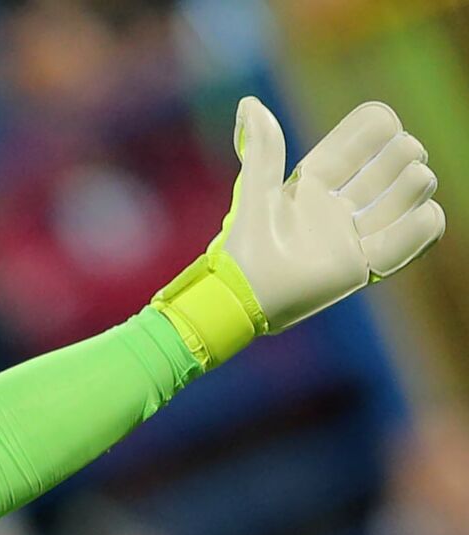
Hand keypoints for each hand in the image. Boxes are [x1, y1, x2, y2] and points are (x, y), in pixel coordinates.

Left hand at [218, 96, 444, 331]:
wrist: (246, 297)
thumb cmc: (244, 246)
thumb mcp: (257, 190)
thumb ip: (262, 147)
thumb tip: (249, 103)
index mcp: (314, 183)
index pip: (359, 141)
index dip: (375, 128)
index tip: (382, 124)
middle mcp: (339, 205)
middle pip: (394, 162)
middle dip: (403, 154)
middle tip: (395, 162)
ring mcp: (354, 235)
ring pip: (410, 193)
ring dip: (414, 185)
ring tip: (402, 189)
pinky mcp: (365, 266)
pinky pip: (414, 237)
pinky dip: (425, 223)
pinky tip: (421, 214)